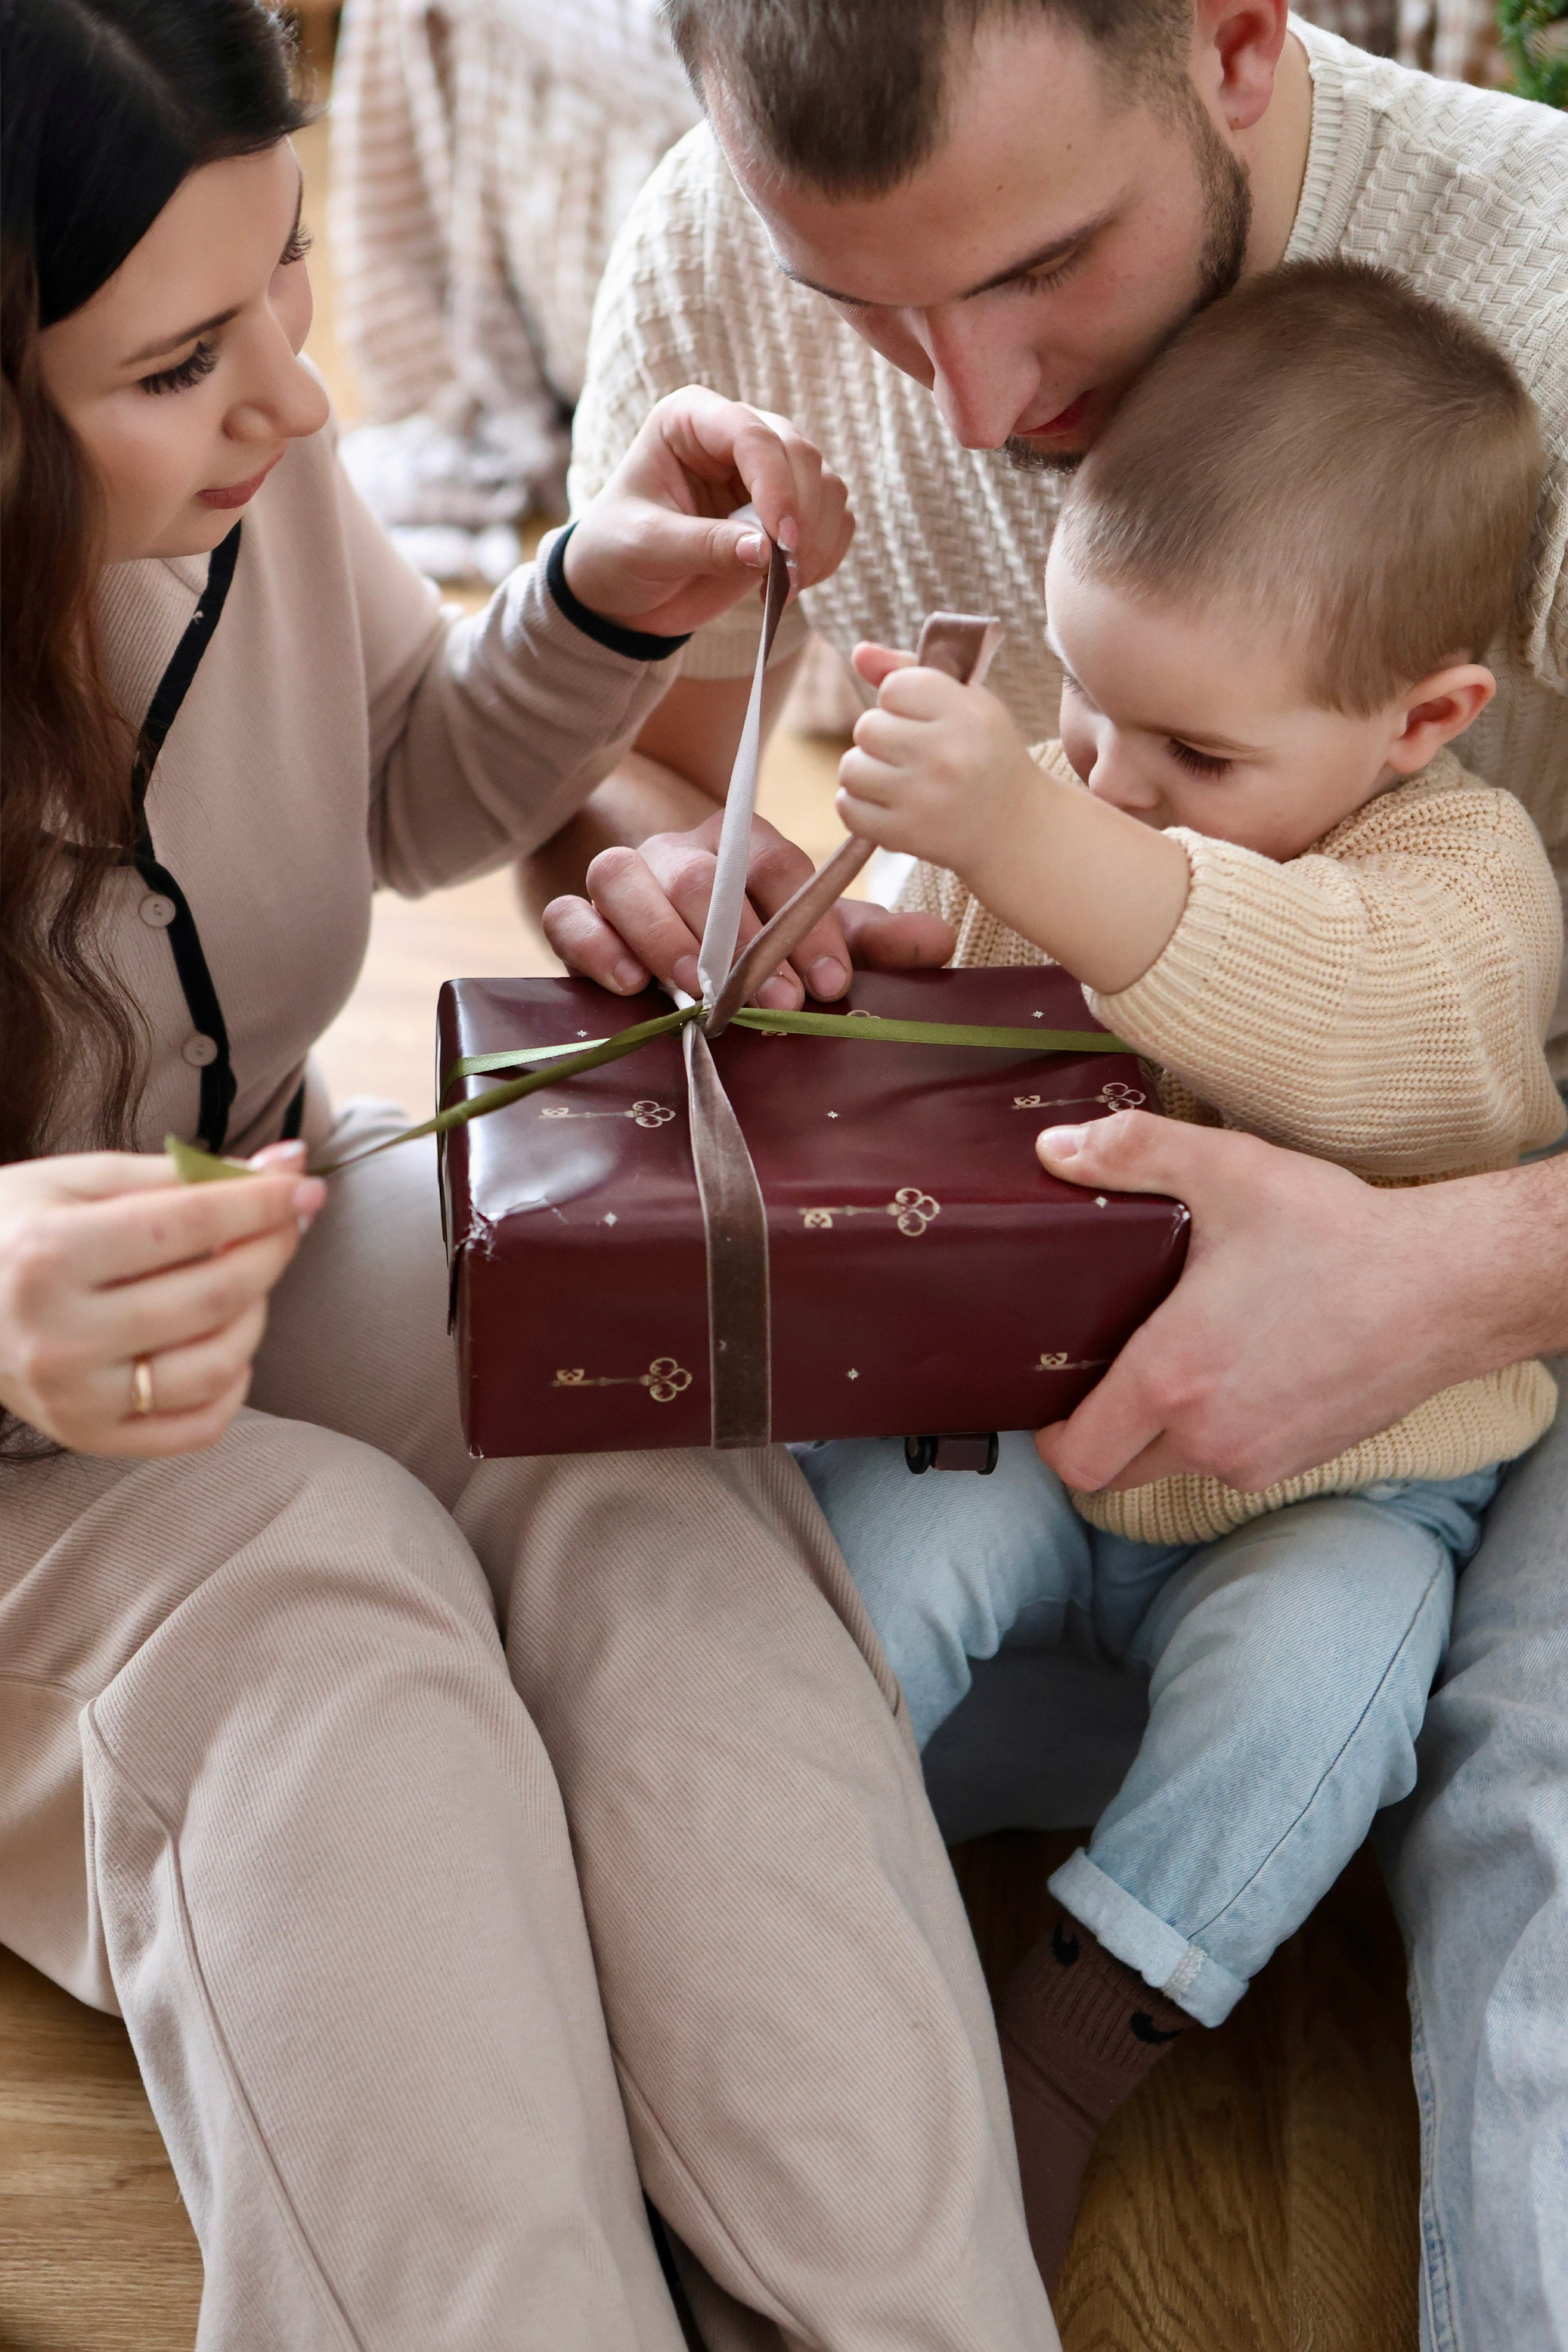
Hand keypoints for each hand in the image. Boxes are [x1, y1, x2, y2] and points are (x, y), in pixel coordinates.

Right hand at [0, 1144, 323, 1456]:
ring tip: (243, 1279)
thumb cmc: (17, 1229)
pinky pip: (200, 1426)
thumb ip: (186, 1174)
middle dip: (271, 1251)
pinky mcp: (92, 1438)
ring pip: (217, 1364)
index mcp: (49, 1256)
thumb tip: (288, 1162)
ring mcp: (76, 1398)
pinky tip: (222, 1340)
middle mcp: (61, 1336)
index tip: (304, 1183)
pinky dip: (233, 1380)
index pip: (189, 1226)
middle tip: (287, 1222)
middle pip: (213, 1295)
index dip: (262, 1202)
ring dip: (256, 1314)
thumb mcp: (82, 1182)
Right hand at [542, 808, 954, 1004]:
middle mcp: (679, 852)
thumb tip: (943, 940)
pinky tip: (626, 982)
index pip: (775, 866)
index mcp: (741, 844)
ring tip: (696, 990)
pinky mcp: (574, 910)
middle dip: (739, 940)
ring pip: (625, 879)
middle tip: (776, 999)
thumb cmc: (743, 930)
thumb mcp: (806, 934)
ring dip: (664, 935)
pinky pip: (569, 915)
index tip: (833, 984)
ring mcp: (622, 876)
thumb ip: (865, 939)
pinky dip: (591, 941)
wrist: (653, 914)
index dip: (805, 924)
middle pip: (701, 874)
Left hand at [563, 389, 853, 639]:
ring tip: (784, 586)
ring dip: (817, 540)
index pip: (751, 433)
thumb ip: (703, 545)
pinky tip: (791, 585)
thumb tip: (766, 550)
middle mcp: (736, 435)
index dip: (775, 484)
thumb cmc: (617, 553)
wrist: (622, 591)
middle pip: (800, 455)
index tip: (781, 542)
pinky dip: (825, 555)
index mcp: (691, 420)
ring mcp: (768, 472)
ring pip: (826, 486)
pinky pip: (833, 521)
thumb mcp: (646, 548)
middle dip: (803, 517)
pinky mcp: (788, 511)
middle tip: (786, 574)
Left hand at [836, 641, 1038, 874]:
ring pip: (851, 768)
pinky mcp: (904, 835)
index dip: (900, 699)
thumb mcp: (966, 701)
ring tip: (898, 777)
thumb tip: (858, 652)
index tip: (925, 716)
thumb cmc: (983, 752)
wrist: (1012, 826)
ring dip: (867, 770)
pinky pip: (846, 807)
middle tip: (912, 751)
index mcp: (968, 715)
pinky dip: (858, 804)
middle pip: (867, 727)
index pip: (894, 687)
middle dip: (882, 736)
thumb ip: (911, 670)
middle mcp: (947, 757)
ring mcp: (923, 800)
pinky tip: (887, 802)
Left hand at [1029, 1111, 1552, 1492]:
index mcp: (1173, 1380)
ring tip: (1179, 1359)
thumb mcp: (1227, 1169)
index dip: (1051, 1436)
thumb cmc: (1339, 1233)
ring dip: (1164, 1431)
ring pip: (1178, 1466)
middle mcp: (1211, 1438)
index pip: (1078, 1457)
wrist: (1449, 1286)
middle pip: (1118, 1471)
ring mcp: (1261, 1460)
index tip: (1054, 1397)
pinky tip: (1239, 1369)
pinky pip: (1236, 1462)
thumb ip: (1131, 1154)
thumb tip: (1053, 1150)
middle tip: (1106, 1371)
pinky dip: (1221, 1431)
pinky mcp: (1305, 1461)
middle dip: (1103, 1433)